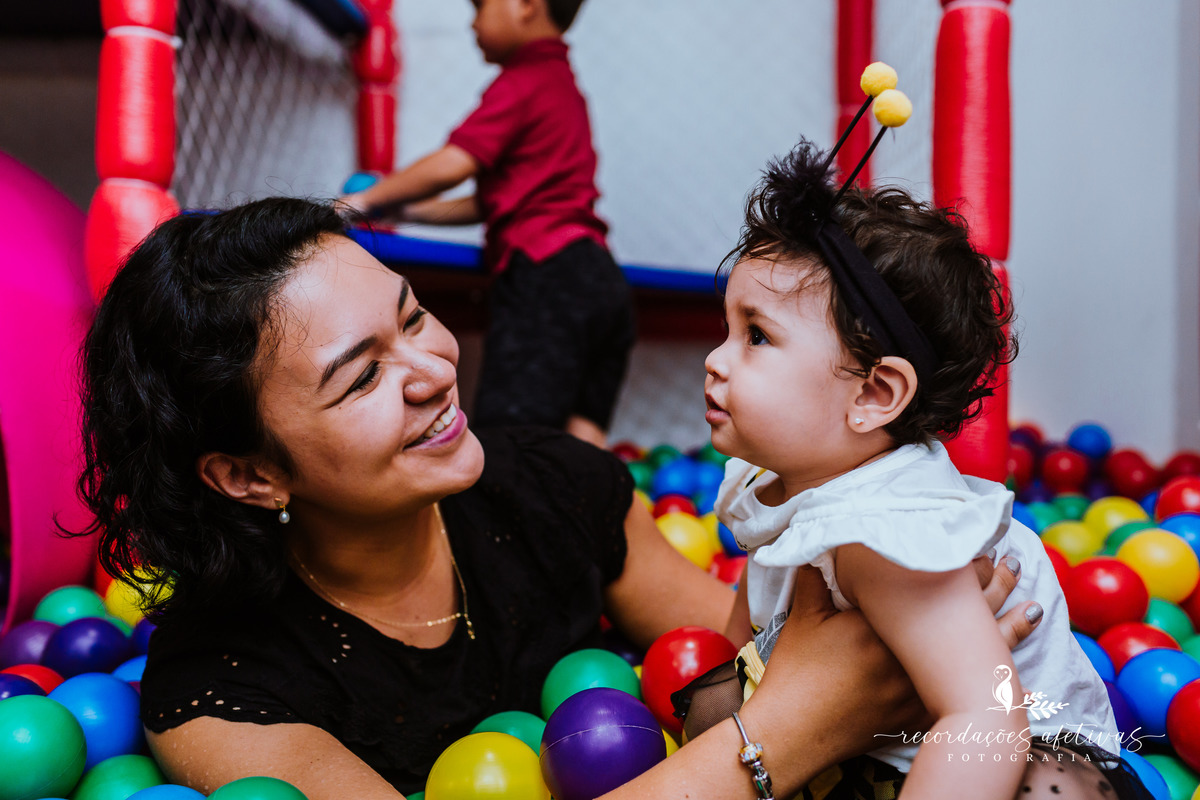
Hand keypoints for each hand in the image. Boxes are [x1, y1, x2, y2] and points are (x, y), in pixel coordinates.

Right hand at [751, 552, 1038, 768]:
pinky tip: (1015, 678)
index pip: (937, 588)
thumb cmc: (797, 672)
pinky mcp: (918, 715)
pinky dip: (991, 684)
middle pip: (965, 617)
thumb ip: (814, 578)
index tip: (980, 545)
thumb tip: (815, 545)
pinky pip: (965, 697)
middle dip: (993, 588)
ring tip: (1032, 609)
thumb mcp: (803, 618)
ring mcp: (919, 688)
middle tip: (1013, 563)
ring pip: (975, 656)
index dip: (963, 565)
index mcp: (885, 623)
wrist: (796, 730)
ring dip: (1006, 631)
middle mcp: (911, 654)